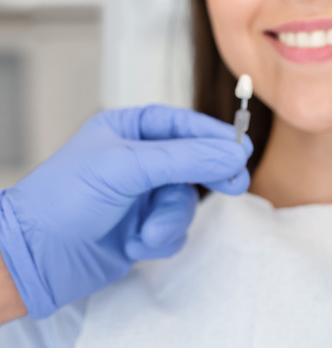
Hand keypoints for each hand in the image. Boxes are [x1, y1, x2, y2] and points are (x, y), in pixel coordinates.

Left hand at [0, 105, 251, 318]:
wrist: (37, 258)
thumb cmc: (67, 199)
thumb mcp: (127, 167)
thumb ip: (186, 158)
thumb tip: (236, 153)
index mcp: (127, 130)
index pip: (181, 125)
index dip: (213, 135)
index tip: (242, 148)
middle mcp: (137, 160)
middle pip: (191, 162)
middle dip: (206, 177)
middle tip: (234, 185)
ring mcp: (141, 195)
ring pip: (184, 201)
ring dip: (169, 220)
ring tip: (146, 233)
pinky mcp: (143, 227)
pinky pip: (175, 229)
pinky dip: (160, 239)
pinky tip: (134, 245)